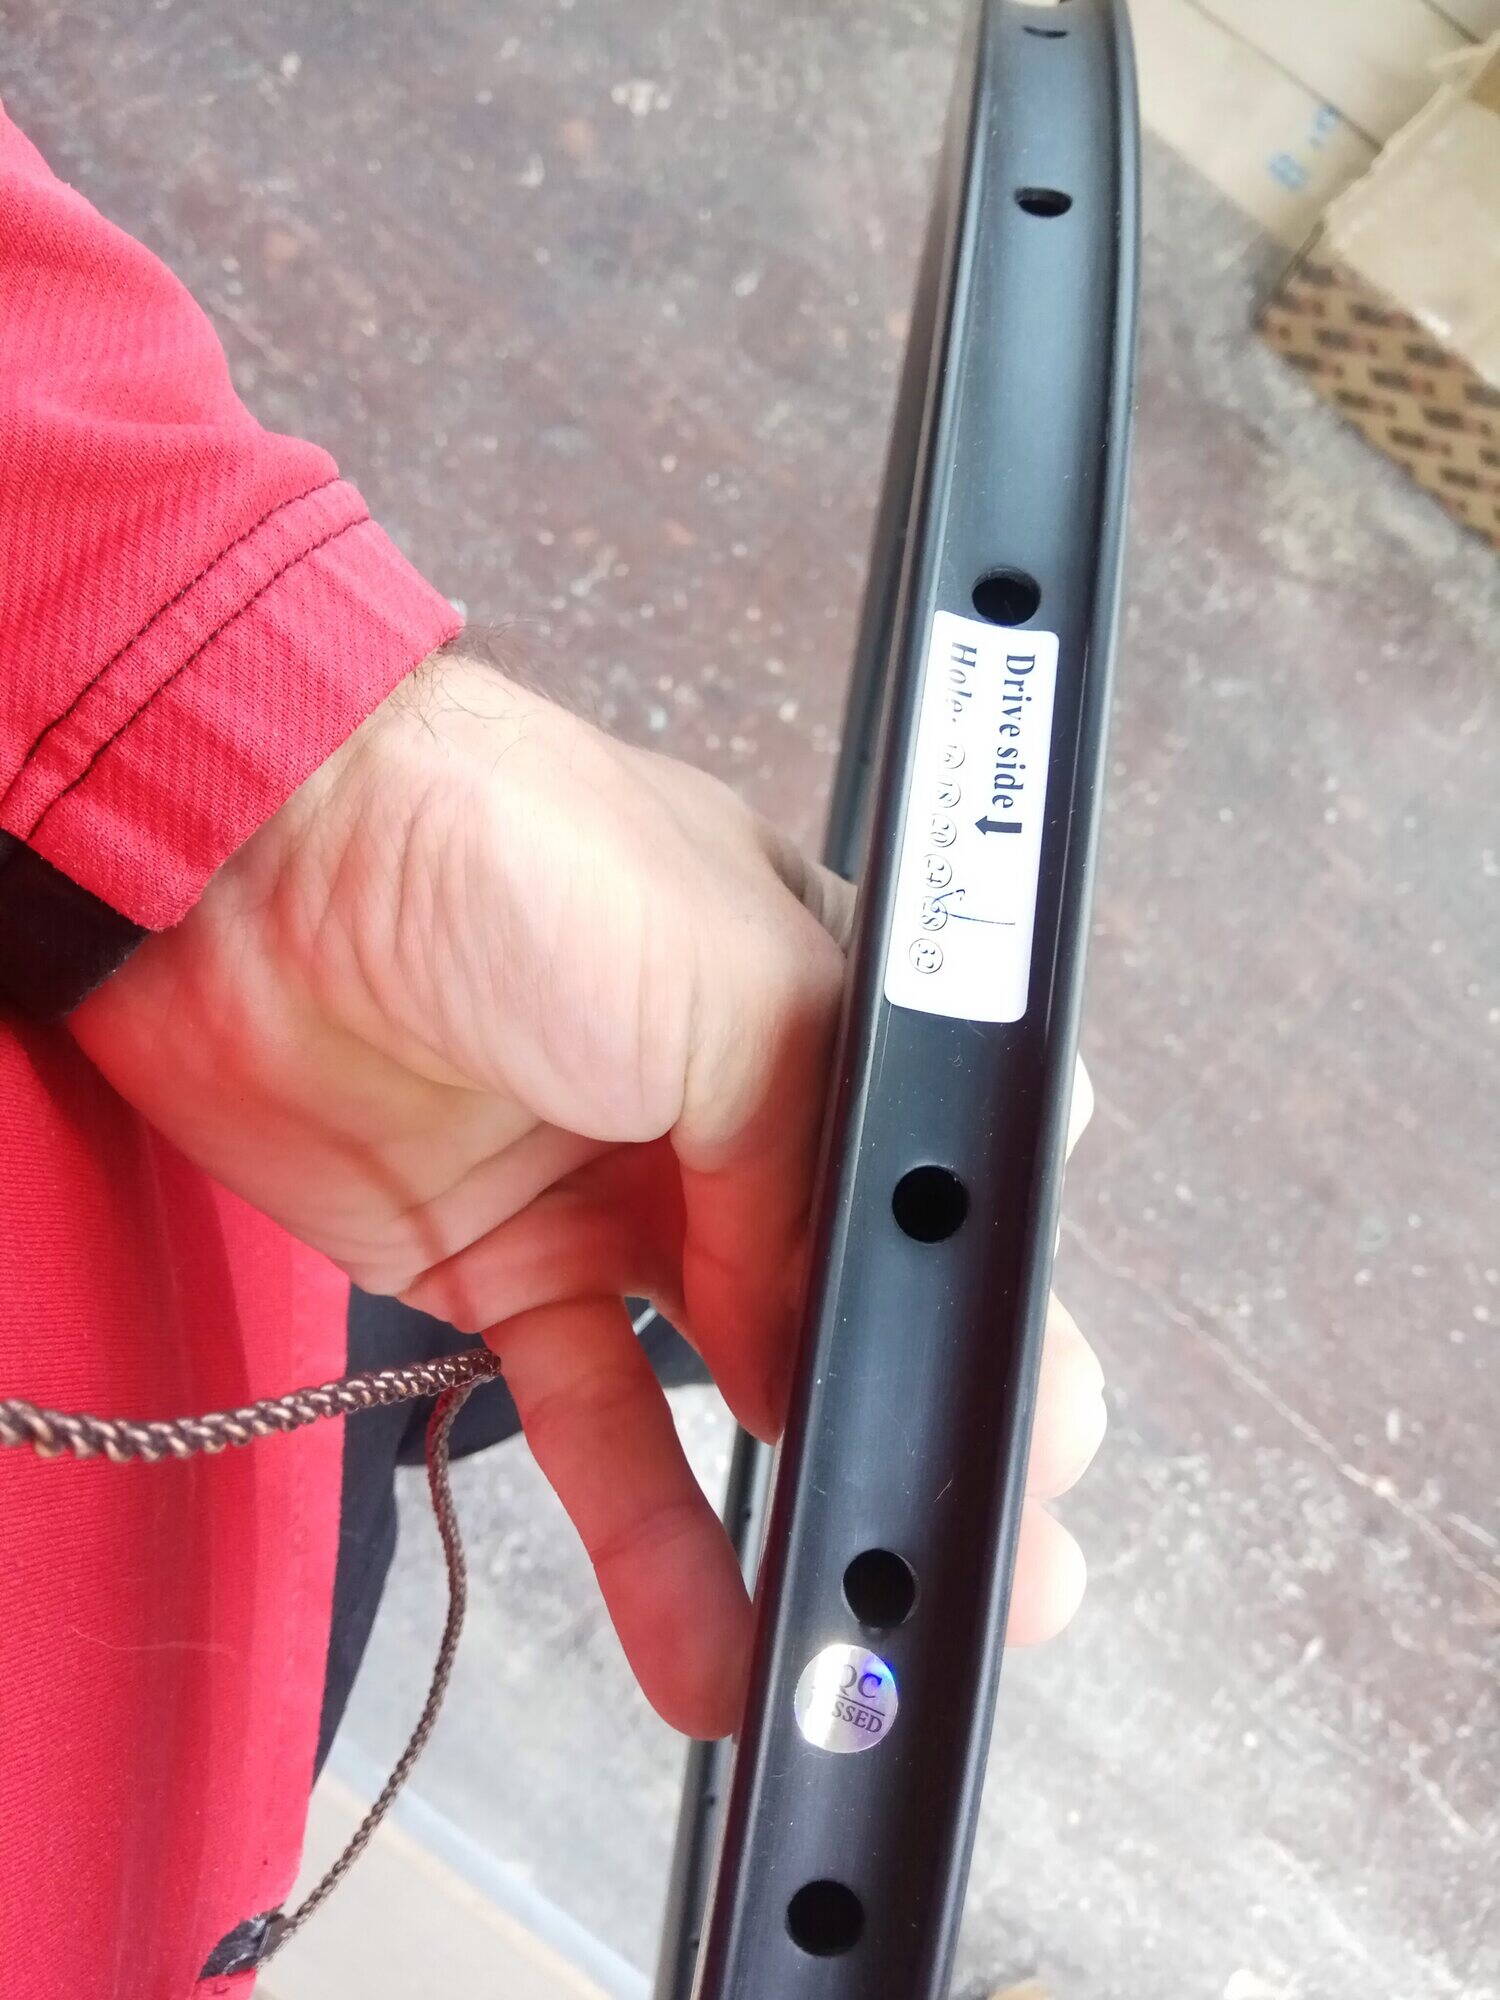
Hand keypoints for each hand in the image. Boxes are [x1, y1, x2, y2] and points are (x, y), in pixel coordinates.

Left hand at [73, 651, 1104, 1735]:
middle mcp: (737, 1108)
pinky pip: (597, 1424)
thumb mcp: (729, 970)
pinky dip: (649, 1540)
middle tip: (1000, 1563)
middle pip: (854, 1289)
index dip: (990, 1295)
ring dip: (799, 1513)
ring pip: (734, 1383)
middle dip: (930, 1420)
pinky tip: (705, 1649)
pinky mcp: (510, 1274)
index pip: (941, 1168)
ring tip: (870, 1652)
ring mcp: (624, 1200)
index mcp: (821, 1006)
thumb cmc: (512, 857)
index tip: (1038, 1426)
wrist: (252, 872)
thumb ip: (809, 1158)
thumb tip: (821, 1347)